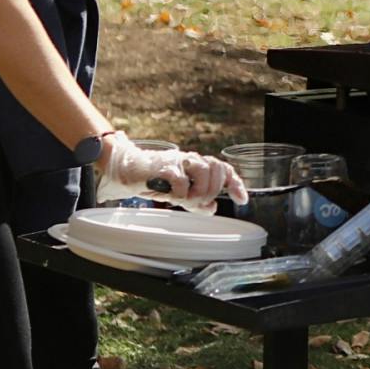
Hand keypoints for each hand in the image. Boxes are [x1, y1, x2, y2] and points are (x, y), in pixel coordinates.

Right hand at [96, 133, 248, 213]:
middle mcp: (191, 159)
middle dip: (212, 191)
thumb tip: (213, 208)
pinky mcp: (164, 167)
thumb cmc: (154, 180)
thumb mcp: (178, 193)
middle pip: (217, 170)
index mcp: (197, 164)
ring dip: (199, 192)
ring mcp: (178, 161)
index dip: (235, 183)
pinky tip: (172, 197)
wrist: (127, 170)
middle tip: (198, 202)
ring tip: (186, 200)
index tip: (242, 199)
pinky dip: (181, 193)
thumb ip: (196, 201)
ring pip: (204, 171)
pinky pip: (181, 180)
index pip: (223, 169)